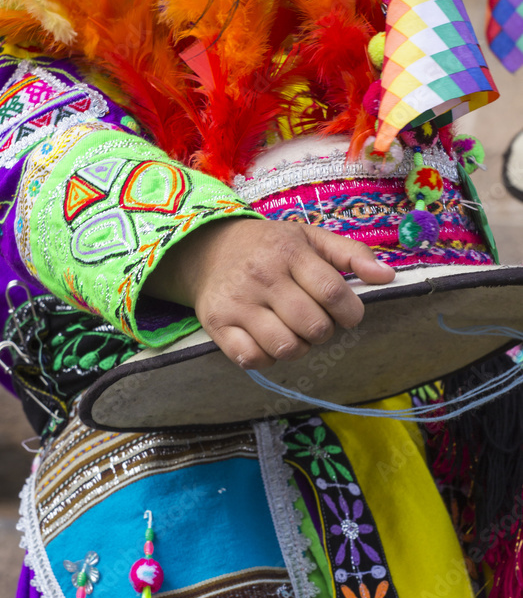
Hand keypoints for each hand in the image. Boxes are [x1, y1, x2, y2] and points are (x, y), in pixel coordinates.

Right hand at [145, 217, 394, 368]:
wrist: (209, 249)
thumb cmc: (269, 247)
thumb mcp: (310, 237)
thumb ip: (351, 253)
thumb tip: (388, 276)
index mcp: (288, 251)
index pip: (332, 292)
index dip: (351, 313)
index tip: (349, 315)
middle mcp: (261, 275)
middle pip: (313, 326)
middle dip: (324, 331)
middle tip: (316, 321)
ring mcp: (237, 302)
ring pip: (286, 347)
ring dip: (299, 347)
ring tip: (293, 331)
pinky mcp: (217, 325)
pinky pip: (253, 360)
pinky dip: (268, 358)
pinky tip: (268, 341)